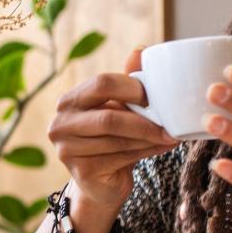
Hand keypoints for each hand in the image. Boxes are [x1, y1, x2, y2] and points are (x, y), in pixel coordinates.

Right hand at [48, 46, 178, 210]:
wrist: (102, 183)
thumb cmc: (113, 138)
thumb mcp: (119, 107)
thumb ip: (127, 81)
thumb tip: (141, 49)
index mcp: (69, 101)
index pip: (101, 84)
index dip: (132, 88)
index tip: (155, 95)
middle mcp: (60, 124)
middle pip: (109, 117)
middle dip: (143, 120)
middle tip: (168, 122)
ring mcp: (67, 150)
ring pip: (118, 140)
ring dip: (150, 138)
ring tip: (171, 135)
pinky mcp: (81, 172)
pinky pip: (121, 158)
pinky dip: (147, 152)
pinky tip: (162, 148)